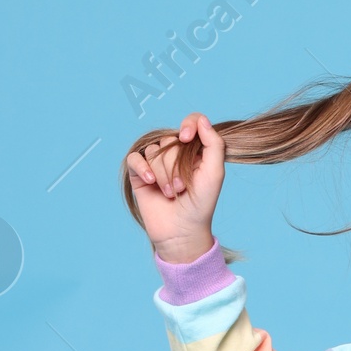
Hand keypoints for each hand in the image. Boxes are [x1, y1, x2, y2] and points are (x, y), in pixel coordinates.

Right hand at [125, 113, 225, 261]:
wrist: (182, 231)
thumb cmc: (201, 204)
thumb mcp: (215, 174)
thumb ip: (214, 144)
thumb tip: (201, 119)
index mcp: (196, 150)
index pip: (192, 122)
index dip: (188, 125)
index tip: (186, 138)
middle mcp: (176, 153)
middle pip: (170, 140)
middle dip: (176, 165)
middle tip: (182, 187)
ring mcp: (156, 163)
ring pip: (153, 151)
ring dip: (163, 174)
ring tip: (171, 193)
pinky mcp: (140, 173)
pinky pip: (135, 158)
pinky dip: (143, 169)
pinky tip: (150, 182)